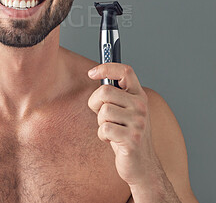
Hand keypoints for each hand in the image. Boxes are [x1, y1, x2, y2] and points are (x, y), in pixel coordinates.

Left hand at [87, 63, 158, 185]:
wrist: (142, 165)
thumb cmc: (127, 134)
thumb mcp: (125, 110)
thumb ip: (114, 94)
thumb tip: (96, 74)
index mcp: (139, 95)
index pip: (125, 71)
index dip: (106, 67)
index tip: (92, 73)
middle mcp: (141, 106)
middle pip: (104, 91)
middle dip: (95, 103)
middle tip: (103, 116)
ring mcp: (138, 123)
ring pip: (103, 111)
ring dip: (100, 122)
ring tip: (112, 130)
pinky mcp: (132, 139)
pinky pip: (104, 129)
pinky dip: (102, 136)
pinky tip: (113, 141)